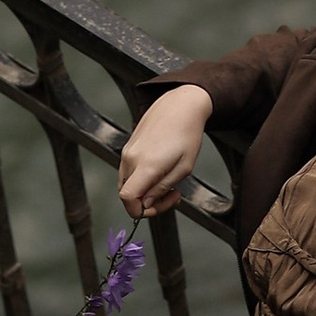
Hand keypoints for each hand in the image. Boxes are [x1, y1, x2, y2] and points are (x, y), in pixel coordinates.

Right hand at [119, 81, 212, 219]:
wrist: (181, 104)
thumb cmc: (188, 133)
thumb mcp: (184, 168)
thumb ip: (162, 189)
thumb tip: (146, 204)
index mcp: (146, 165)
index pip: (127, 198)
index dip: (139, 212)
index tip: (157, 208)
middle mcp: (131, 158)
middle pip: (127, 194)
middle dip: (148, 202)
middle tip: (172, 196)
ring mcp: (128, 151)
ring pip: (128, 183)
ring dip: (145, 190)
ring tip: (169, 183)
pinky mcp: (129, 146)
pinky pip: (129, 171)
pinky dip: (142, 178)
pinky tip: (161, 171)